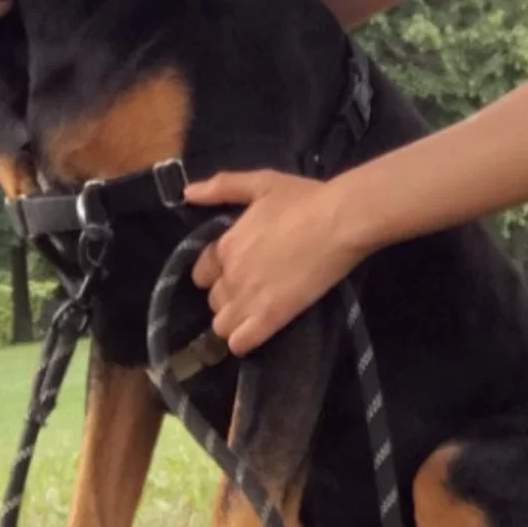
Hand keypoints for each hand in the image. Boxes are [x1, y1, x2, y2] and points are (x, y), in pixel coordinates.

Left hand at [184, 169, 355, 354]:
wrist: (339, 220)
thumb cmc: (303, 199)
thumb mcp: (261, 183)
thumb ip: (222, 187)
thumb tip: (188, 193)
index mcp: (225, 244)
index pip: (201, 274)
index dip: (216, 274)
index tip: (236, 271)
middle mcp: (230, 275)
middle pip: (213, 301)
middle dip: (228, 298)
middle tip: (253, 291)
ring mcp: (249, 298)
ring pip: (222, 326)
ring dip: (234, 322)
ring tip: (257, 313)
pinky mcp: (271, 317)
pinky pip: (240, 343)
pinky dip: (243, 341)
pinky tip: (258, 331)